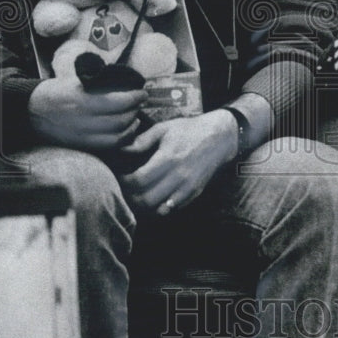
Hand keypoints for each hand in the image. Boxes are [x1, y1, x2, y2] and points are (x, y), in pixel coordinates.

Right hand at [28, 77, 146, 148]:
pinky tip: (126, 131)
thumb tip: (126, 86)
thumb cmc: (55, 92)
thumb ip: (100, 85)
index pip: (118, 102)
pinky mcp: (82, 146)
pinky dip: (122, 140)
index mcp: (83, 101)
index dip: (135, 98)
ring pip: (118, 137)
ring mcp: (83, 137)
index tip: (143, 93)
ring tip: (135, 117)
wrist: (31, 111)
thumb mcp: (77, 82)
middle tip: (140, 103)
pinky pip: (109, 146)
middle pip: (121, 121)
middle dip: (135, 111)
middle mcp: (84, 121)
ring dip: (131, 127)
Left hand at [119, 108, 238, 215]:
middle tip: (124, 189)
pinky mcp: (194, 194)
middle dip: (131, 197)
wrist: (219, 138)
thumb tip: (121, 149)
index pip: (139, 180)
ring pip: (159, 209)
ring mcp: (187, 188)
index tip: (118, 176)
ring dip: (144, 205)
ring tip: (136, 195)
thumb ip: (142, 140)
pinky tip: (153, 196)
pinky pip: (172, 209)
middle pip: (146, 199)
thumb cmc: (189, 130)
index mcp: (168, 158)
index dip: (124, 182)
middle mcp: (179, 176)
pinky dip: (159, 207)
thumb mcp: (164, 128)